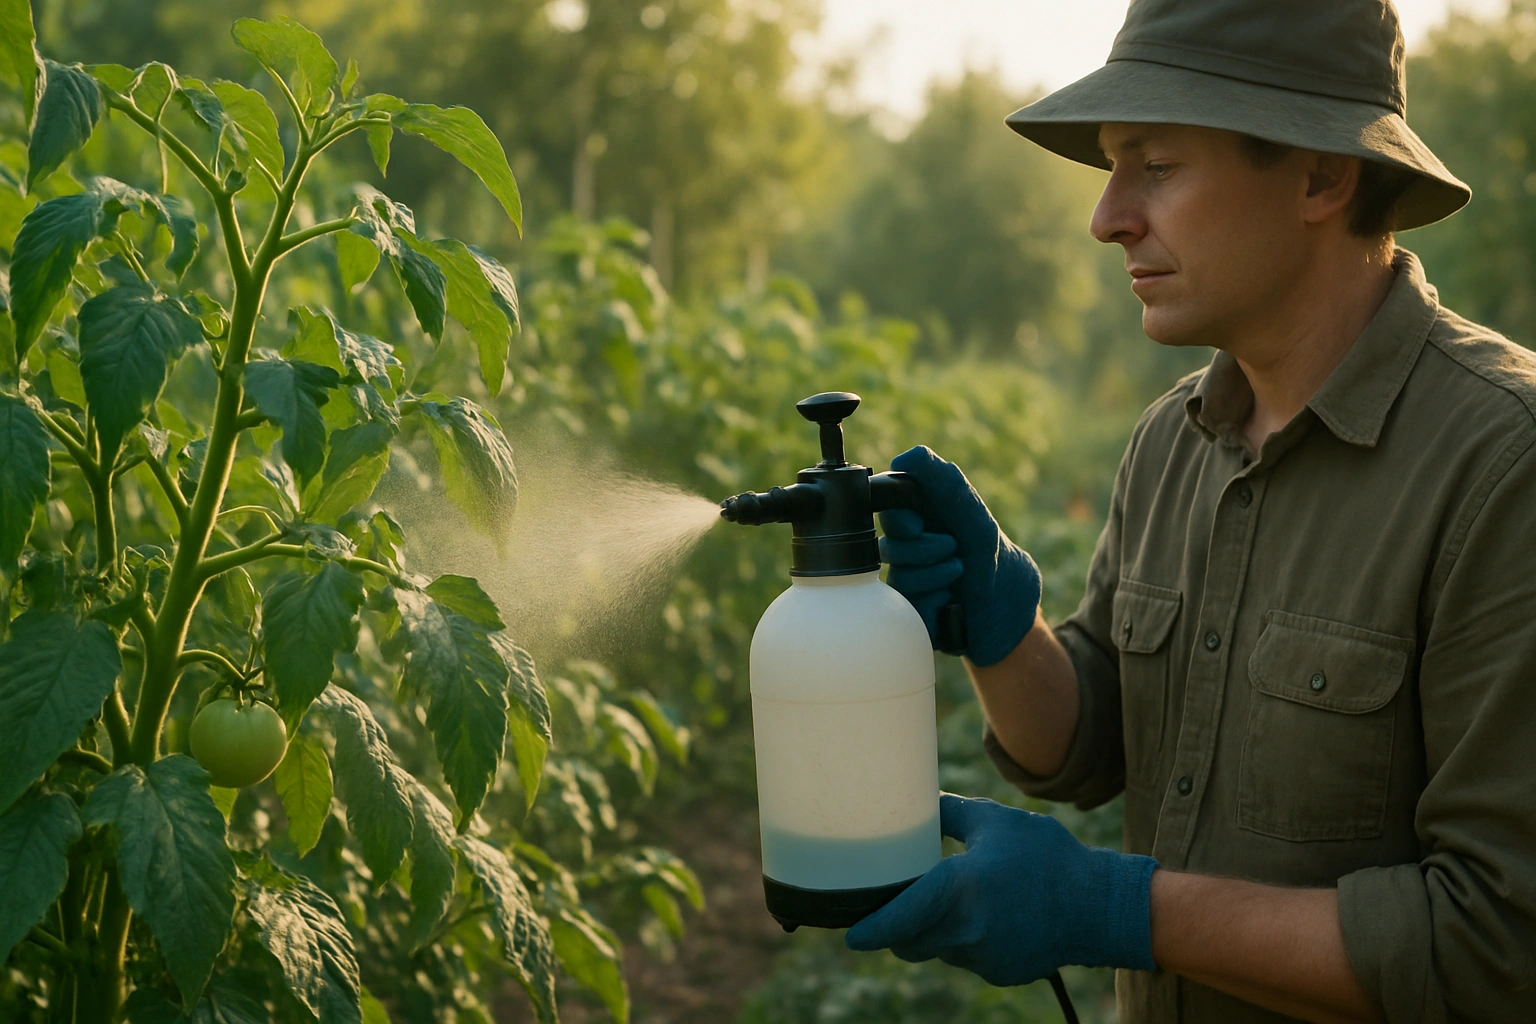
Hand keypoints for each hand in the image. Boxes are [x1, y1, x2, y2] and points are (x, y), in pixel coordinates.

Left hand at [845, 794, 1157, 986]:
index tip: (851, 936)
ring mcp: (983, 957)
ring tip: (957, 900)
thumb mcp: (996, 821)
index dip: (871, 930)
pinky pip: (966, 958)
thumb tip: (920, 806)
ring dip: (934, 931)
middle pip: (909, 941)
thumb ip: (950, 815)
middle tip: (900, 904)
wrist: (1100, 907)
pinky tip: (989, 916)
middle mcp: (966, 930)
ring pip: (937, 949)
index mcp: (959, 889)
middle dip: (898, 928)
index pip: (899, 919)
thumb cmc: (1047, 855)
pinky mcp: (1000, 972)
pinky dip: (965, 940)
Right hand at [879, 446, 1040, 665]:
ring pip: (896, 568)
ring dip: (933, 568)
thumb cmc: (989, 553)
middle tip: (951, 545)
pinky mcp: (903, 604)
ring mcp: (902, 573)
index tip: (918, 523)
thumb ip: (945, 481)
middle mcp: (904, 541)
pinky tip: (949, 596)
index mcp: (916, 512)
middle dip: (921, 543)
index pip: (885, 501)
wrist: (1005, 605)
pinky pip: (903, 597)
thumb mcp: (973, 514)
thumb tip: (907, 455)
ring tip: (958, 570)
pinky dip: (933, 593)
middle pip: (887, 537)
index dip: (895, 512)